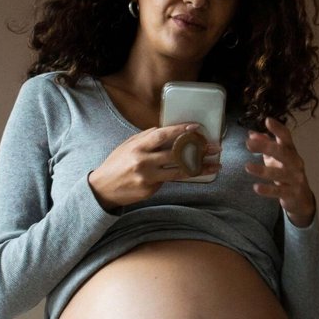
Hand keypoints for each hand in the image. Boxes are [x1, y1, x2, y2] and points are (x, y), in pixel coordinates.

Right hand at [88, 123, 222, 210]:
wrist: (102, 189)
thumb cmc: (116, 163)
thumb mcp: (128, 145)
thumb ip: (147, 137)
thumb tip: (166, 129)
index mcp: (138, 147)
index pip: (162, 135)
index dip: (180, 130)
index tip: (196, 128)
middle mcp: (143, 162)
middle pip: (176, 154)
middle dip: (199, 150)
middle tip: (216, 148)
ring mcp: (148, 178)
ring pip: (179, 171)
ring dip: (200, 168)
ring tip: (216, 165)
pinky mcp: (151, 190)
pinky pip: (170, 181)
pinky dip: (182, 176)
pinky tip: (196, 173)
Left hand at [245, 117, 316, 226]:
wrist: (302, 197)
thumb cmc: (286, 173)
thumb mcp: (276, 158)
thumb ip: (265, 145)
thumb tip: (251, 134)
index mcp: (291, 152)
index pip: (286, 137)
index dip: (278, 129)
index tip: (267, 120)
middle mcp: (295, 163)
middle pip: (282, 153)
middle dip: (266, 147)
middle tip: (249, 143)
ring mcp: (295, 178)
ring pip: (279, 174)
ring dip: (262, 170)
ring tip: (247, 167)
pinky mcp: (292, 193)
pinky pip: (278, 191)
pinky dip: (267, 190)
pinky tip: (256, 188)